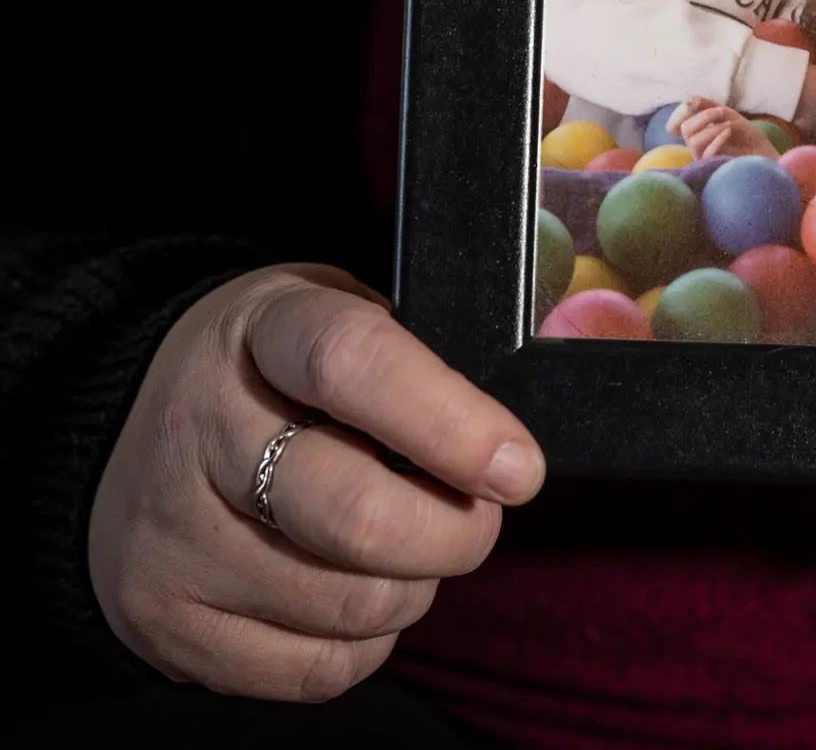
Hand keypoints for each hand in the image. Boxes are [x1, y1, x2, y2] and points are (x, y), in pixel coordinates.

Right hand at [89, 265, 545, 700]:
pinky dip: (365, 644)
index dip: (452, 425)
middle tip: (479, 517)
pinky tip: (353, 592)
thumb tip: (502, 456)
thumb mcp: (340, 317)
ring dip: (414, 587)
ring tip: (404, 548)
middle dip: (457, 533)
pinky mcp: (165, 621)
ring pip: (352, 604)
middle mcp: (201, 432)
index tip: (519, 469)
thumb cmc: (276, 375)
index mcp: (261, 332)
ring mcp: (173, 535)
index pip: (354, 366)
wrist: (125, 432)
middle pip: (358, 516)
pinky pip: (314, 669)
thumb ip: (418, 368)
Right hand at [667, 97, 780, 159]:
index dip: (678, 114)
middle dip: (702, 116)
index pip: (674, 126)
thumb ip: (710, 107)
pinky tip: (729, 131)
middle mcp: (696, 145)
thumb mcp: (729, 115)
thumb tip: (692, 99)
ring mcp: (703, 157)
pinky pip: (707, 153)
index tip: (691, 104)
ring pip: (693, 141)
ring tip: (728, 124)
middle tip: (721, 112)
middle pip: (683, 130)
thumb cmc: (746, 135)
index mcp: (697, 132)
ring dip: (711, 128)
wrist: (763, 153)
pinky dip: (717, 138)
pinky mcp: (713, 166)